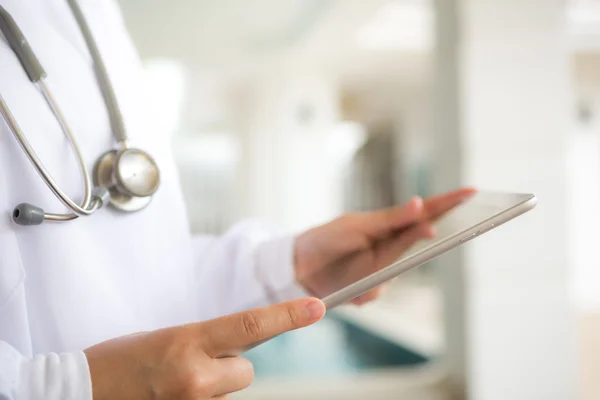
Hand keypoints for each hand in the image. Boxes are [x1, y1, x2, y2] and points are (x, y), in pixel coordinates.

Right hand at [85, 298, 325, 398]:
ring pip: (229, 391)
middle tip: (192, 364)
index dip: (287, 316)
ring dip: (213, 387)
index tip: (316, 306)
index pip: (249, 325)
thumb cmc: (124, 359)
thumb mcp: (169, 337)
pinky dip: (202, 399)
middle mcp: (193, 375)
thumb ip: (208, 339)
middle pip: (247, 370)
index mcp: (186, 340)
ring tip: (174, 383)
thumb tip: (246, 342)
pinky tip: (173, 393)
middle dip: (230, 365)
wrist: (82, 389)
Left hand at [294, 187, 475, 304]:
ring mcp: (384, 269)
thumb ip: (392, 220)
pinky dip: (365, 290)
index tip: (471, 191)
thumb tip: (420, 205)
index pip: (425, 212)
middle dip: (430, 233)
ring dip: (384, 270)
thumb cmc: (328, 238)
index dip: (448, 203)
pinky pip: (377, 292)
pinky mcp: (372, 289)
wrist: (300, 266)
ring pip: (398, 271)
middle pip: (419, 239)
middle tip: (443, 223)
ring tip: (360, 267)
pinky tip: (347, 285)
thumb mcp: (358, 225)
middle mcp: (392, 246)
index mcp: (390, 224)